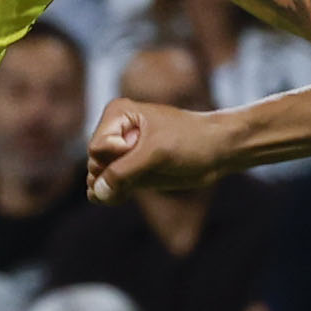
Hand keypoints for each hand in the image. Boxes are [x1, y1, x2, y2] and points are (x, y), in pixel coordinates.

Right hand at [85, 96, 233, 199]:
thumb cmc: (190, 141)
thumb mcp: (156, 153)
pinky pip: (108, 189)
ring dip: (111, 189)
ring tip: (133, 187)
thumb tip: (97, 193)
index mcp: (117, 114)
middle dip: (112, 175)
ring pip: (98, 179)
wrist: (217, 150)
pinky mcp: (130, 171)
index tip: (144, 148)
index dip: (116, 157)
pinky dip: (112, 196)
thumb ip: (123, 172)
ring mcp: (121, 153)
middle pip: (94, 165)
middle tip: (145, 168)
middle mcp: (115, 131)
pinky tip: (124, 196)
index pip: (96, 149)